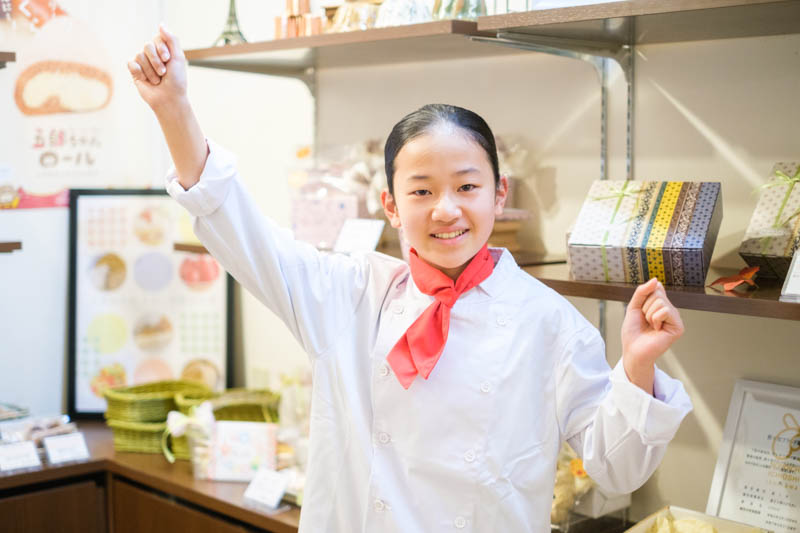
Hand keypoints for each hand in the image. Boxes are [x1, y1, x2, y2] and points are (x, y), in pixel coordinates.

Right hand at [128, 24, 187, 110]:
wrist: (169, 99)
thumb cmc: (176, 80)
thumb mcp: (178, 58)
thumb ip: (172, 39)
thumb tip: (161, 24)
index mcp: (163, 49)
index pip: (157, 38)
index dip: (162, 49)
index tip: (168, 59)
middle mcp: (152, 54)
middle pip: (147, 46)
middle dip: (156, 61)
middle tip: (163, 73)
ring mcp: (142, 62)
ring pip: (140, 56)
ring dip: (151, 71)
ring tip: (157, 80)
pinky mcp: (134, 71)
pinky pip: (131, 64)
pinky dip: (140, 73)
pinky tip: (146, 80)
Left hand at [621, 278, 684, 392]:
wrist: (632, 350)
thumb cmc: (633, 332)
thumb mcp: (634, 307)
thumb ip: (642, 292)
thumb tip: (656, 280)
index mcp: (661, 306)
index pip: (655, 288)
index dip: (644, 297)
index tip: (641, 310)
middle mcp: (670, 311)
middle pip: (657, 293)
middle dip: (645, 307)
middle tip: (645, 321)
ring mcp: (675, 319)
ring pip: (660, 302)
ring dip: (649, 314)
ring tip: (650, 326)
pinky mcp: (678, 327)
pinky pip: (666, 310)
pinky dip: (655, 319)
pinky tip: (656, 330)